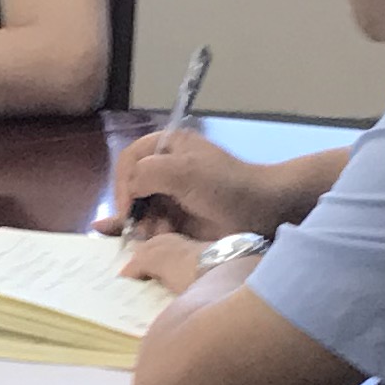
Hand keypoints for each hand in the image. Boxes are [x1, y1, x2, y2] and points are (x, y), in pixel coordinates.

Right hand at [107, 128, 283, 245]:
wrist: (262, 212)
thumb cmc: (224, 186)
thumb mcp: (183, 170)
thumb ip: (146, 173)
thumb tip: (128, 195)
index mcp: (167, 146)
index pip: (128, 161)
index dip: (122, 184)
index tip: (127, 209)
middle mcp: (166, 168)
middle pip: (131, 186)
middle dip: (131, 207)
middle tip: (137, 227)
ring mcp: (172, 193)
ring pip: (140, 208)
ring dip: (141, 223)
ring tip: (153, 235)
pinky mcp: (178, 217)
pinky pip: (152, 223)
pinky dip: (145, 232)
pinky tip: (141, 238)